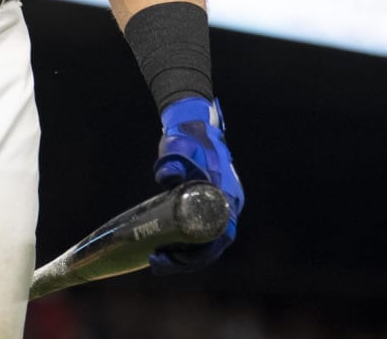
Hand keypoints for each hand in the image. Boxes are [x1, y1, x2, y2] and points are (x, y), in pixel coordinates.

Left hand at [150, 95, 243, 273]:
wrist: (195, 124)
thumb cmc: (188, 137)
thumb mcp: (176, 147)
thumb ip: (172, 161)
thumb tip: (166, 178)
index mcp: (226, 192)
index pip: (220, 235)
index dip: (200, 252)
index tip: (175, 256)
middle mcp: (229, 202)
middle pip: (214, 244)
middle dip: (188, 260)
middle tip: (157, 262)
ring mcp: (222, 204)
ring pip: (209, 241)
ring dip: (186, 255)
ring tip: (157, 260)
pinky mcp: (212, 204)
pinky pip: (204, 232)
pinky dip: (188, 245)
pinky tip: (167, 248)